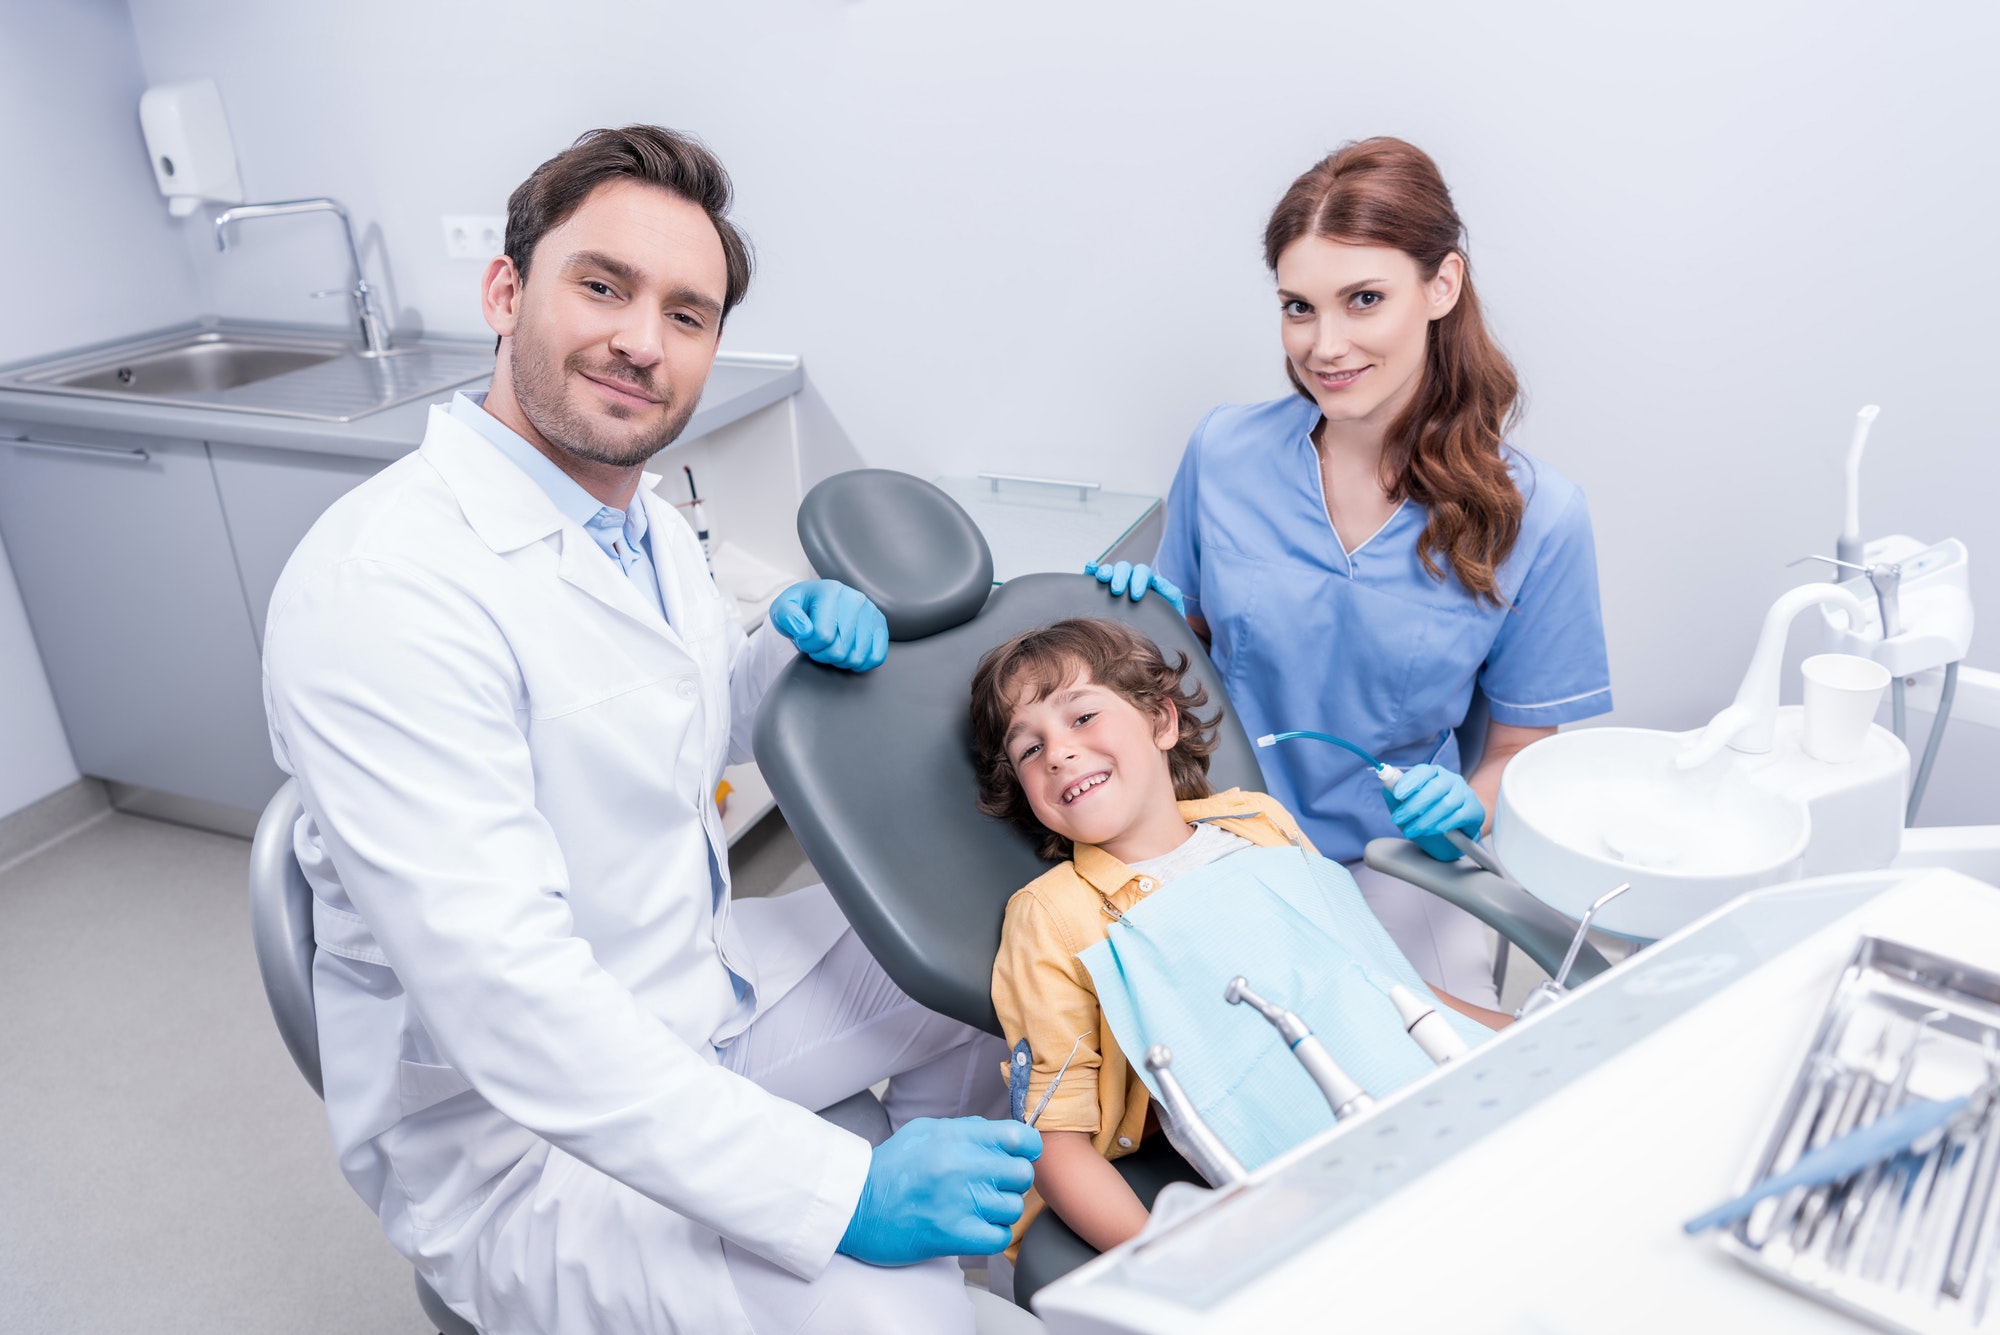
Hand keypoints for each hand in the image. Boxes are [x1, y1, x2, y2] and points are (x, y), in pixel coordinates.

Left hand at [769, 580, 888, 672]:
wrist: (818, 602)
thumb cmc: (801, 608)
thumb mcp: (783, 608)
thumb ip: (787, 616)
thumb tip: (805, 631)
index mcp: (831, 591)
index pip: (822, 636)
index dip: (808, 645)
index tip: (804, 638)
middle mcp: (855, 599)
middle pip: (840, 649)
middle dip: (823, 654)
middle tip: (817, 644)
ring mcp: (871, 612)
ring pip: (857, 657)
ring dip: (840, 660)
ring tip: (832, 647)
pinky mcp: (880, 625)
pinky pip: (876, 657)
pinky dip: (861, 663)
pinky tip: (849, 655)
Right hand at [836, 1116, 1041, 1265]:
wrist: (856, 1206)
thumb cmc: (889, 1170)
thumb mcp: (925, 1132)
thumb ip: (965, 1129)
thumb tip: (998, 1135)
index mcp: (955, 1138)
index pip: (1017, 1136)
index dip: (1027, 1147)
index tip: (1021, 1155)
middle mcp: (961, 1166)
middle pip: (1021, 1173)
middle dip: (1012, 1181)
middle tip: (994, 1185)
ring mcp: (960, 1202)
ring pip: (1012, 1207)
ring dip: (999, 1210)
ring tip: (977, 1208)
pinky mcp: (954, 1235)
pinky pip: (1000, 1236)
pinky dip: (992, 1234)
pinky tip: (975, 1227)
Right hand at [1085, 561, 1185, 616]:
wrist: (1157, 638)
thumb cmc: (1163, 623)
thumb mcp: (1173, 609)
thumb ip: (1171, 593)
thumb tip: (1158, 580)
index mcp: (1147, 583)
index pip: (1142, 573)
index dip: (1138, 580)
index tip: (1136, 596)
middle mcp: (1130, 580)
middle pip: (1125, 568)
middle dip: (1121, 576)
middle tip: (1117, 590)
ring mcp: (1116, 584)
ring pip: (1111, 570)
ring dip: (1106, 570)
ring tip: (1103, 579)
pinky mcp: (1102, 591)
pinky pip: (1096, 575)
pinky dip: (1093, 569)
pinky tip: (1091, 568)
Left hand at [1384, 763, 1485, 861]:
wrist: (1453, 834)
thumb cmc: (1427, 814)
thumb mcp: (1407, 804)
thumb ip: (1395, 794)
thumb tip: (1386, 785)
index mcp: (1434, 773)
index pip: (1423, 771)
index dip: (1410, 781)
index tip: (1397, 793)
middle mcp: (1452, 780)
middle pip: (1435, 788)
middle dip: (1413, 805)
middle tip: (1397, 819)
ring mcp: (1465, 794)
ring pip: (1446, 804)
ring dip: (1425, 819)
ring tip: (1411, 831)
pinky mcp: (1475, 810)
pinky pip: (1458, 816)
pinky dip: (1442, 825)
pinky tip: (1432, 831)